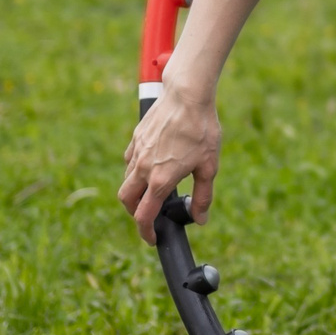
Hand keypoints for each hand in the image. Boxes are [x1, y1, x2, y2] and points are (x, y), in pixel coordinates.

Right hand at [117, 84, 223, 239]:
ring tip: (153, 189)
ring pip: (126, 180)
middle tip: (149, 215)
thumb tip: (200, 219)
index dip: (146, 233)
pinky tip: (150, 165)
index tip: (152, 238)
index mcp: (160, 180)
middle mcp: (143, 168)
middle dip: (134, 213)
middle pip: (127, 201)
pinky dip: (134, 170)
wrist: (187, 95)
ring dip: (135, 191)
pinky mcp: (136, 137)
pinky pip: (129, 161)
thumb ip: (203, 196)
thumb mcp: (209, 166)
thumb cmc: (201, 130)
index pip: (144, 216)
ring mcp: (137, 151)